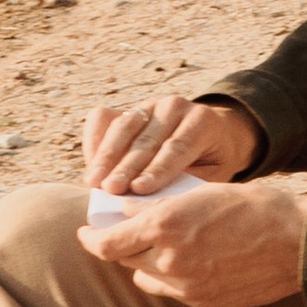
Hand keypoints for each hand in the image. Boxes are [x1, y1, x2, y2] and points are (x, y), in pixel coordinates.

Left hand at [80, 173, 306, 306]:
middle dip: (121, 247)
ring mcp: (188, 288)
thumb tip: (124, 212)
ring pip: (147, 280)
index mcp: (166, 226)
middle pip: (124, 262)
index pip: (107, 244)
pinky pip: (175, 293)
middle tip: (124, 234)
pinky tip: (190, 262)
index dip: (90, 239)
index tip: (86, 232)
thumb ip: (157, 206)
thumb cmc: (251, 206)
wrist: (296, 243)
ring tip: (161, 246)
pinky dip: (172, 279)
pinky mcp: (206, 304)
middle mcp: (171, 261)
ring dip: (145, 264)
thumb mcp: (199, 192)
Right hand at [84, 91, 260, 194]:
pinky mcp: (130, 107)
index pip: (177, 147)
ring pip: (122, 126)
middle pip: (146, 139)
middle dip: (126, 166)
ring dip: (106, 156)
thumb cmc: (213, 162)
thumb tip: (157, 202)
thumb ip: (190, 183)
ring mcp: (150, 104)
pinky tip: (90, 165)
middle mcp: (174, 106)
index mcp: (202, 121)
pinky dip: (94, 140)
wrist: (215, 133)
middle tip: (110, 190)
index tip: (139, 189)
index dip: (157, 168)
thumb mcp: (215, 174)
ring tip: (94, 181)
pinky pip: (104, 117)